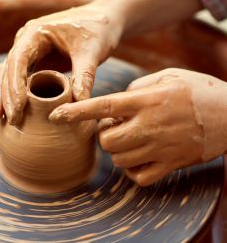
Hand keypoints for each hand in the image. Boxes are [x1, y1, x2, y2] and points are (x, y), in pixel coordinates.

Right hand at [0, 2, 122, 123]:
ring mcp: (32, 52)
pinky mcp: (40, 62)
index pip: (19, 60)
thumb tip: (78, 107)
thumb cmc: (97, 30)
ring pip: (12, 76)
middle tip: (8, 120)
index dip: (15, 85)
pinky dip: (15, 92)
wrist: (103, 21)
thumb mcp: (92, 51)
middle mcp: (29, 42)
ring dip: (6, 96)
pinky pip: (23, 78)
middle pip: (10, 70)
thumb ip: (84, 77)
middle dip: (7, 95)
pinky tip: (6, 105)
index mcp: (37, 33)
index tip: (18, 108)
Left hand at [49, 68, 226, 185]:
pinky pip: (137, 176)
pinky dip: (132, 168)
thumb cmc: (198, 90)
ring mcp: (159, 148)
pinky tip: (140, 155)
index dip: (76, 111)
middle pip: (105, 140)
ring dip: (118, 149)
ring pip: (118, 159)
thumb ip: (137, 89)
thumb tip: (117, 102)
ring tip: (131, 137)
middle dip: (104, 134)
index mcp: (146, 101)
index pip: (102, 106)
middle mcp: (149, 126)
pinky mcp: (170, 165)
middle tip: (117, 126)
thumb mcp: (167, 77)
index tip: (57, 116)